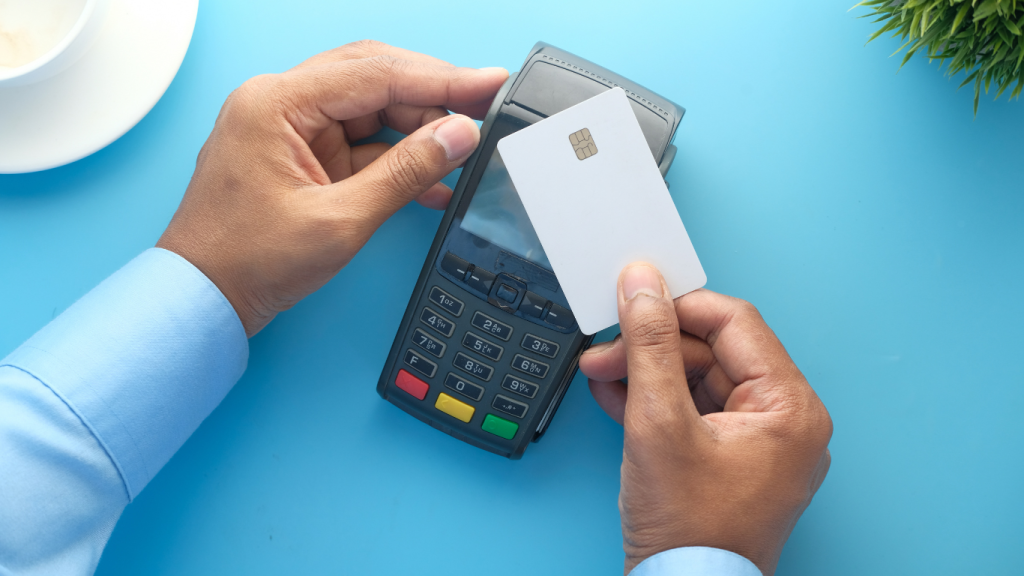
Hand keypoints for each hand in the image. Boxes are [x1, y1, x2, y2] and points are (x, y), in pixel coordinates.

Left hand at [157, 40, 508, 335]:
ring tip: (461, 153)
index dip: (442, 79)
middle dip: (432, 96)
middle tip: (483, 108)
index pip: (376, 73)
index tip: (487, 84)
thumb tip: (456, 137)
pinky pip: (359, 142)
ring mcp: (288, 128)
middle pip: (374, 79)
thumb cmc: (246, 261)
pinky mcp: (299, 154)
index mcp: (276, 103)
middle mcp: (279, 103)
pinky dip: (394, 158)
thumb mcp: (340, 220)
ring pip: (370, 109)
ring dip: (417, 130)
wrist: (204, 297)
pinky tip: (431, 179)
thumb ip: (405, 173)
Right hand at [578, 263, 831, 575]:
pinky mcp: (733, 461)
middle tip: (605, 350)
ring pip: (699, 381)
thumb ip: (649, 346)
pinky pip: (695, 412)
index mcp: (789, 407)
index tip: (635, 297)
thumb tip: (643, 288)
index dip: (678, 306)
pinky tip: (617, 396)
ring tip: (603, 373)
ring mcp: (759, 444)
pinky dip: (656, 402)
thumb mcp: (658, 423)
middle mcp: (784, 422)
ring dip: (647, 373)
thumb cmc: (689, 531)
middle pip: (713, 352)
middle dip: (652, 348)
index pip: (734, 322)